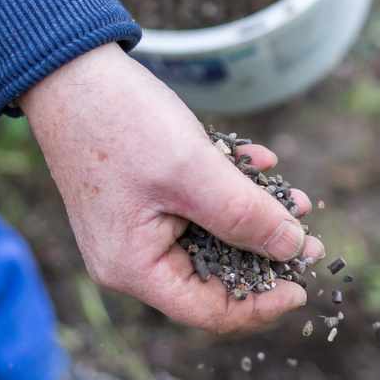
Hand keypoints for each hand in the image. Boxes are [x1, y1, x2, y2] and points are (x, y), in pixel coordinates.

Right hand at [20, 44, 323, 332]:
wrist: (70, 68)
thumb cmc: (121, 122)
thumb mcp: (194, 171)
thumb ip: (246, 215)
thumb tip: (294, 248)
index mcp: (135, 267)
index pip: (209, 311)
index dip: (262, 304)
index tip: (303, 285)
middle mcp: (131, 258)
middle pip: (212, 277)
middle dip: (264, 255)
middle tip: (310, 239)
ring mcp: (135, 228)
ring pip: (210, 238)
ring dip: (254, 217)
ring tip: (295, 199)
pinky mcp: (142, 198)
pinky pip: (196, 207)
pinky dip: (229, 189)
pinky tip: (260, 163)